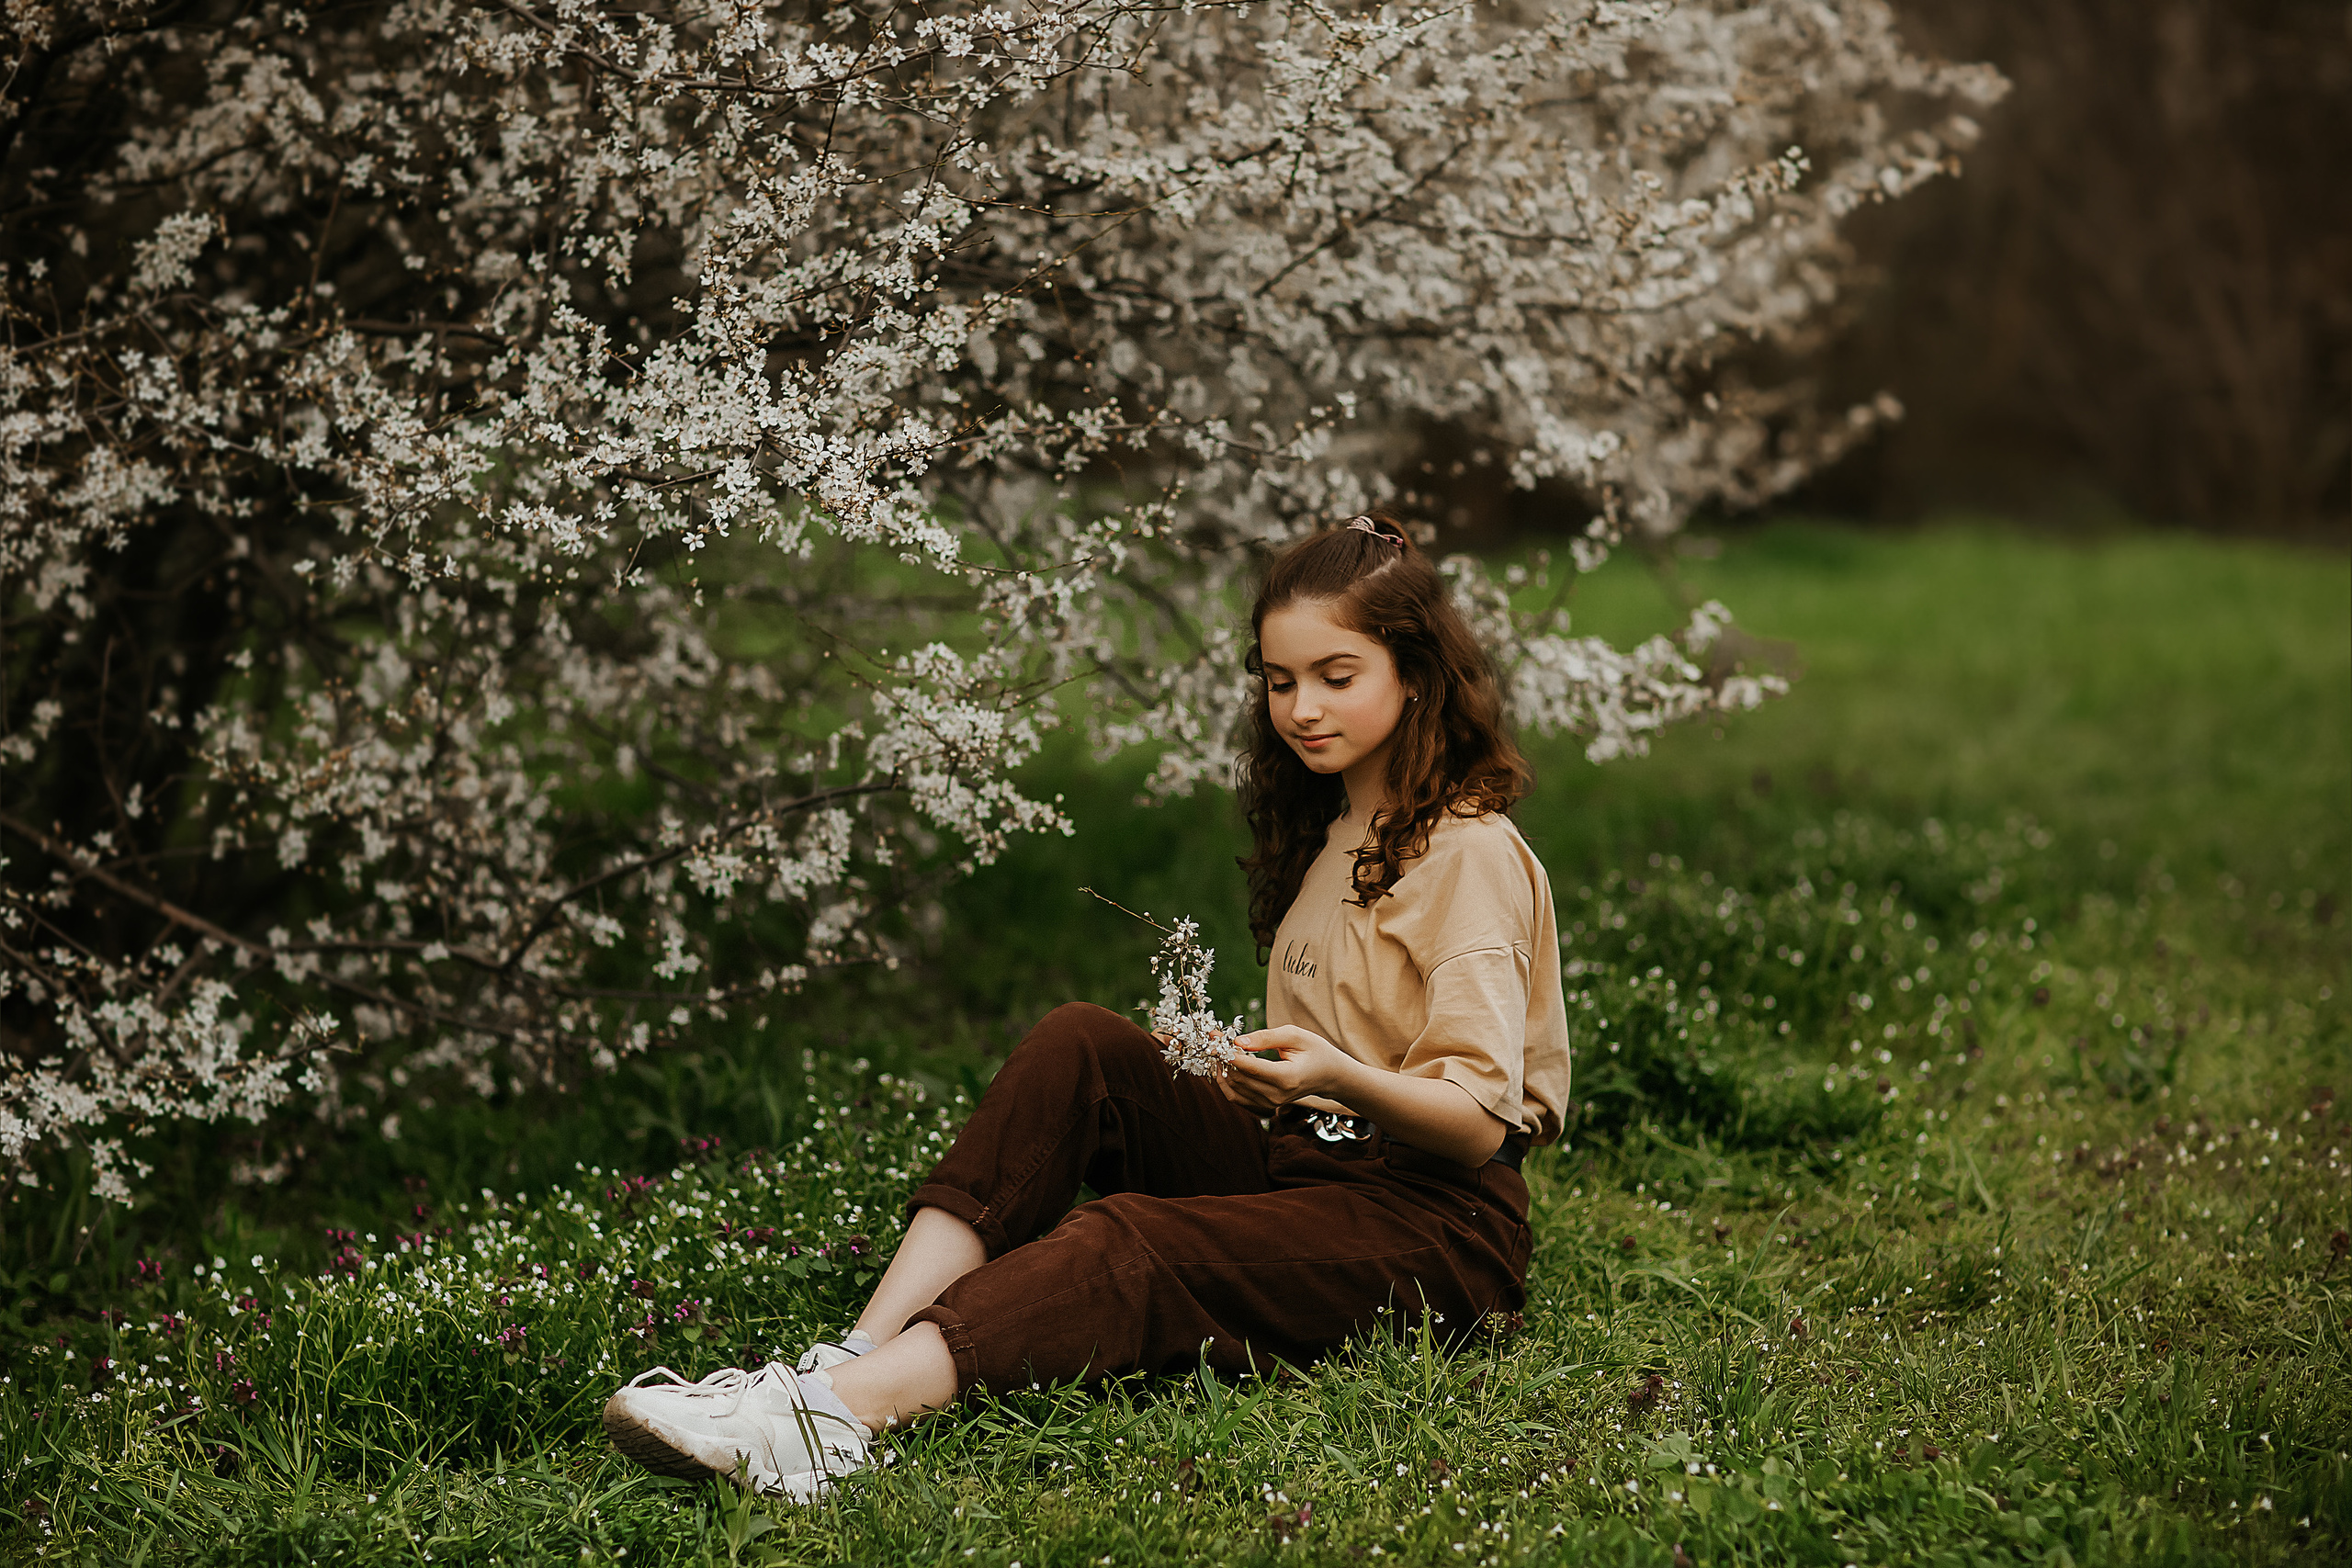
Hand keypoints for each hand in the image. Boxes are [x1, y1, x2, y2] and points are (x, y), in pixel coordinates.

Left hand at [1216, 1025, 1357, 1112]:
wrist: (1329, 1076)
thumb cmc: (1315, 1051)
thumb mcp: (1295, 1035)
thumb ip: (1266, 1037)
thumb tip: (1238, 1041)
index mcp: (1287, 1078)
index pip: (1249, 1068)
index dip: (1228, 1053)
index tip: (1215, 1037)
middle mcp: (1276, 1096)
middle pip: (1238, 1078)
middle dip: (1222, 1057)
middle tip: (1215, 1038)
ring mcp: (1270, 1104)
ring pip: (1233, 1089)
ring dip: (1221, 1069)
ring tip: (1220, 1049)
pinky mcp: (1264, 1106)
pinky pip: (1236, 1097)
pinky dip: (1226, 1082)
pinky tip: (1225, 1065)